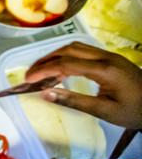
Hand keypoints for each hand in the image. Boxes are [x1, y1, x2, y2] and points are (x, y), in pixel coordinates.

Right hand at [25, 42, 141, 128]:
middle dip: (46, 60)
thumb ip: (73, 101)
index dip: (44, 70)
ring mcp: (109, 56)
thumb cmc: (134, 111)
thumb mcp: (103, 111)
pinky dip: (67, 58)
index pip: (66, 64)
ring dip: (55, 56)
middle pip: (68, 50)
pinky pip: (83, 52)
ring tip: (41, 71)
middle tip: (30, 74)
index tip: (27, 80)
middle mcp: (106, 57)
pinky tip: (60, 71)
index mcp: (104, 69)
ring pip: (75, 47)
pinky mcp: (111, 59)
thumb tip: (45, 94)